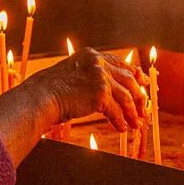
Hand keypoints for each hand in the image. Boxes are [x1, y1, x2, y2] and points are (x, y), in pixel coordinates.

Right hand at [27, 48, 147, 131]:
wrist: (39, 97)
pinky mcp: (100, 95)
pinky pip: (116, 111)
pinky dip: (120, 121)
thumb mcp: (72, 75)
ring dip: (132, 112)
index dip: (133, 74)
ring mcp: (100, 78)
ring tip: (136, 123)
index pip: (119, 63)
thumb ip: (89, 77)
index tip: (142, 82)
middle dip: (138, 95)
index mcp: (91, 56)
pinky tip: (122, 129)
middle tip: (144, 107)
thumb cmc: (49, 91)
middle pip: (127, 79)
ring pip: (125, 96)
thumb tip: (105, 91)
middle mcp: (98, 63)